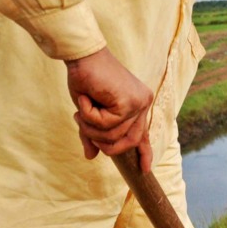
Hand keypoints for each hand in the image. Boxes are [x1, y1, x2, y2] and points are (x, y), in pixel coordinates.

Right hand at [65, 47, 153, 171]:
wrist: (82, 58)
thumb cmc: (85, 80)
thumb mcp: (89, 112)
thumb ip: (94, 133)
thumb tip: (91, 156)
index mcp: (138, 104)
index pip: (144, 134)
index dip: (144, 153)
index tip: (144, 169)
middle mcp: (143, 103)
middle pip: (129, 141)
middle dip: (104, 142)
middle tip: (84, 128)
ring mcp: (138, 103)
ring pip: (114, 135)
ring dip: (91, 127)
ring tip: (82, 109)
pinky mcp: (128, 102)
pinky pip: (106, 125)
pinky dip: (89, 115)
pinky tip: (86, 99)